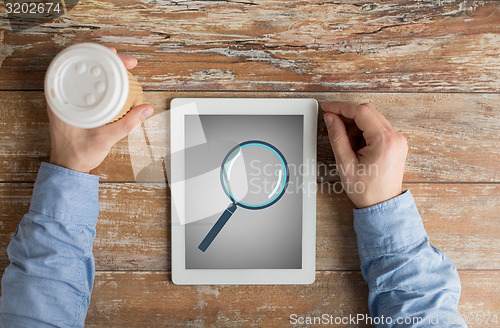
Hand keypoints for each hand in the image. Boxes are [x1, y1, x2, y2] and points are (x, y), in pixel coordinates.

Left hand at [48, 48, 153, 173]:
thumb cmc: (79, 154)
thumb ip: (127, 124)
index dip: (103, 57)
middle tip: (128, 62)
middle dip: (108, 60)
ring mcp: (66, 100)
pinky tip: (111, 81)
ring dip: (104, 69)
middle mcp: (62, 96)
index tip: (120, 58)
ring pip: (86, 75)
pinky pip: (86, 85)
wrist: (68, 167)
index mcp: (63, 100)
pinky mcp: (73, 105)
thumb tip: (146, 109)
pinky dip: (100, 80)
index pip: (82, 67)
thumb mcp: (106, 139)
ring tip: (122, 67)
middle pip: (84, 66)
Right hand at [322, 102, 407, 207]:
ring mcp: (398, 139)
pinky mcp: (396, 142)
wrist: (383, 205)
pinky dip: (363, 130)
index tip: (327, 107)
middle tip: (332, 122)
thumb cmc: (367, 190)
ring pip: (372, 117)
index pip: (361, 112)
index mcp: (384, 141)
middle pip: (368, 111)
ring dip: (355, 124)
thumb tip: (330, 118)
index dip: (341, 107)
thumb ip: (337, 137)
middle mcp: (395, 137)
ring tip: (347, 144)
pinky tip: (356, 145)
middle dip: (347, 115)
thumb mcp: (345, 163)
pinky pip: (378, 127)